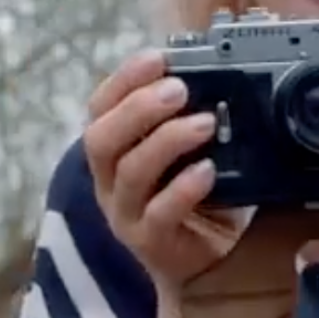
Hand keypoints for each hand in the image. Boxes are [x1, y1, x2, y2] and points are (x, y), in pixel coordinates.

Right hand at [84, 49, 245, 291]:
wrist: (208, 260)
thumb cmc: (198, 192)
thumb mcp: (190, 148)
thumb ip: (190, 113)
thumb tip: (217, 68)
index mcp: (114, 149)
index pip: (100, 107)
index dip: (123, 79)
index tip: (157, 57)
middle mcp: (110, 180)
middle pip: (100, 139)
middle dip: (138, 108)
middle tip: (179, 89)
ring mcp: (126, 214)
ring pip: (130, 173)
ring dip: (167, 141)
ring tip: (205, 123)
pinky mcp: (150, 243)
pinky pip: (158, 214)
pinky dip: (183, 188)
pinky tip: (208, 171)